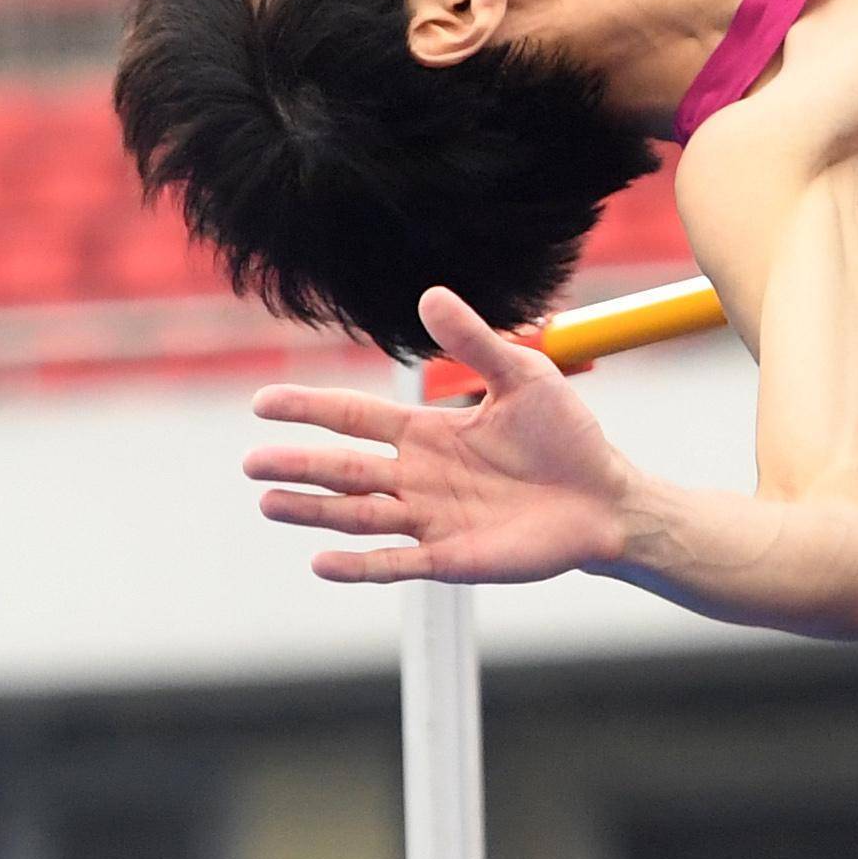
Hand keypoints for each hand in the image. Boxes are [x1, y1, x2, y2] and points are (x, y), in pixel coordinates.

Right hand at [244, 289, 639, 586]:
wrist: (606, 497)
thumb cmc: (566, 436)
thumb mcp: (523, 376)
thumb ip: (475, 341)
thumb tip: (429, 294)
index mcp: (427, 433)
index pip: (354, 418)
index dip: (310, 409)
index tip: (262, 403)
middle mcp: (419, 476)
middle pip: (344, 469)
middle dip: (298, 464)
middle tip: (251, 462)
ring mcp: (431, 519)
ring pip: (358, 515)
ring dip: (314, 510)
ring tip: (269, 502)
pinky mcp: (451, 558)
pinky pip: (395, 563)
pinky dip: (359, 564)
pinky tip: (321, 560)